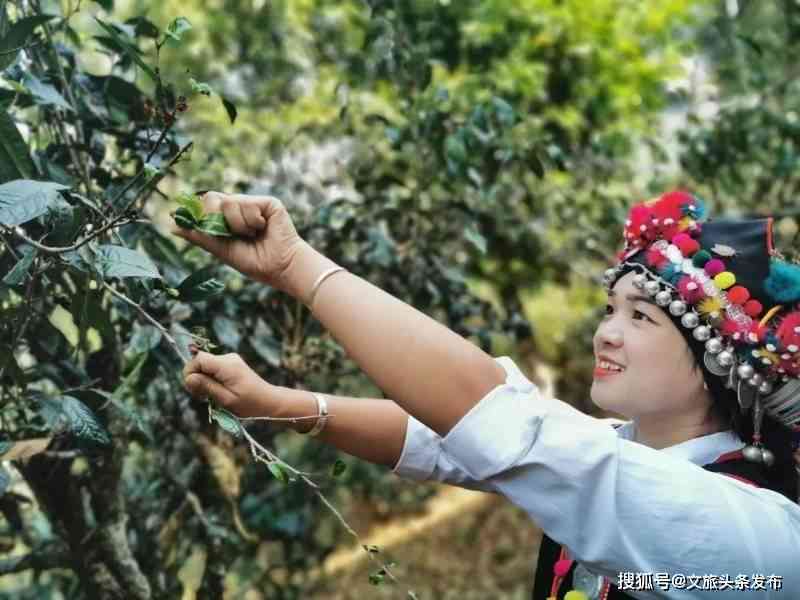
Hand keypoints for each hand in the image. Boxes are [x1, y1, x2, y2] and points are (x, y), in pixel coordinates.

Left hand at [170, 191, 304, 290]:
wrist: (280, 267)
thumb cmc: (254, 262)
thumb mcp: (221, 250)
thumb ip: (199, 236)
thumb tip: (171, 227)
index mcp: (226, 219)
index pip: (204, 205)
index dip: (198, 213)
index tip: (196, 224)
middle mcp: (238, 207)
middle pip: (212, 198)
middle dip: (217, 219)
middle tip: (232, 234)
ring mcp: (253, 203)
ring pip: (229, 202)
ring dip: (238, 226)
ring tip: (253, 235)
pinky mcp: (267, 202)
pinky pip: (247, 204)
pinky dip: (252, 222)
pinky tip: (263, 229)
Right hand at [183, 349, 273, 417]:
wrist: (268, 400)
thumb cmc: (249, 403)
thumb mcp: (225, 399)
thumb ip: (206, 387)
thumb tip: (188, 377)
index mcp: (227, 365)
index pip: (198, 358)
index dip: (190, 372)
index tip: (195, 390)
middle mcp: (228, 358)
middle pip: (200, 362)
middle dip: (196, 379)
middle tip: (204, 397)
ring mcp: (230, 359)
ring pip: (205, 366)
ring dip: (203, 381)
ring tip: (212, 396)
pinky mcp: (230, 364)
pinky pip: (212, 369)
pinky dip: (210, 380)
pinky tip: (217, 391)